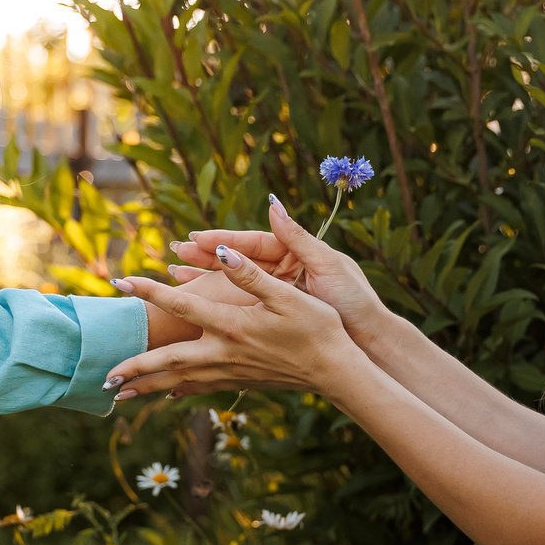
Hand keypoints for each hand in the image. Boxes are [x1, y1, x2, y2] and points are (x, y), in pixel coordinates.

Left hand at [106, 242, 365, 398]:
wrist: (337, 372)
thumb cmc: (318, 329)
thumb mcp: (287, 295)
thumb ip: (250, 274)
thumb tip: (222, 250)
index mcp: (230, 326)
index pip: (180, 306)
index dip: (149, 291)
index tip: (119, 283)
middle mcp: (223, 353)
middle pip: (167, 363)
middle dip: (133, 369)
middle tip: (102, 376)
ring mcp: (230, 372)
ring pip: (179, 382)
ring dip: (147, 386)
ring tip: (119, 394)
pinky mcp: (241, 382)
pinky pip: (199, 388)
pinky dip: (178, 390)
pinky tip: (168, 394)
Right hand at [167, 196, 390, 346]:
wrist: (368, 341)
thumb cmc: (353, 301)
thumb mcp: (327, 265)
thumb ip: (298, 237)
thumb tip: (272, 203)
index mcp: (297, 252)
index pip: (254, 243)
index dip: (224, 241)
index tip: (197, 239)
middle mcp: (285, 269)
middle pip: (239, 260)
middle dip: (207, 256)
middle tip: (176, 253)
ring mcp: (279, 292)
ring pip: (235, 282)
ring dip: (206, 277)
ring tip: (176, 273)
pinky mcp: (276, 314)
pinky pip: (241, 304)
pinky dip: (218, 301)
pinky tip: (195, 300)